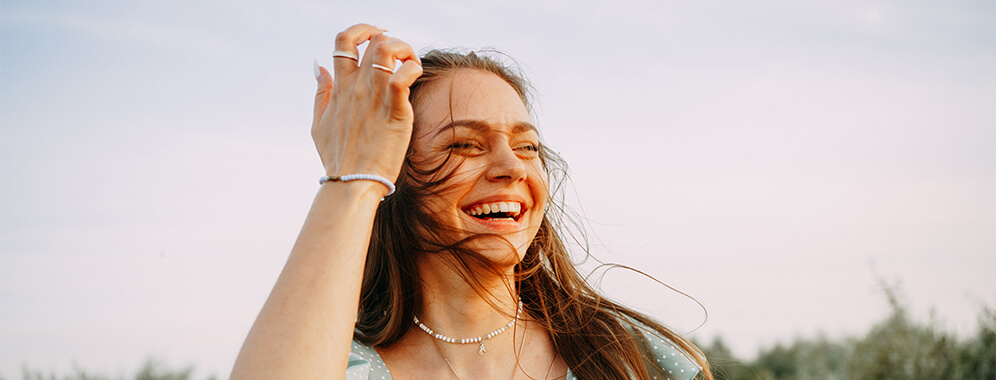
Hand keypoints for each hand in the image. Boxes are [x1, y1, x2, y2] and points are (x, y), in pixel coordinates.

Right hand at [312, 24, 421, 192]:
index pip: (344, 41)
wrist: (352, 183)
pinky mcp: (394, 111)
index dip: (362, 30)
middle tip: (401, 56)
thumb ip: (320, 93)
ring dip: (405, 50)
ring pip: (388, 50)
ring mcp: (374, 98)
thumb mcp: (319, 124)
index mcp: (340, 88)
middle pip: (372, 41)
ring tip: (411, 65)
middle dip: (391, 39)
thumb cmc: (338, 158)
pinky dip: (412, 69)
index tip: (376, 39)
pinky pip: (402, 77)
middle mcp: (356, 87)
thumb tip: (319, 66)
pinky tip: (416, 77)